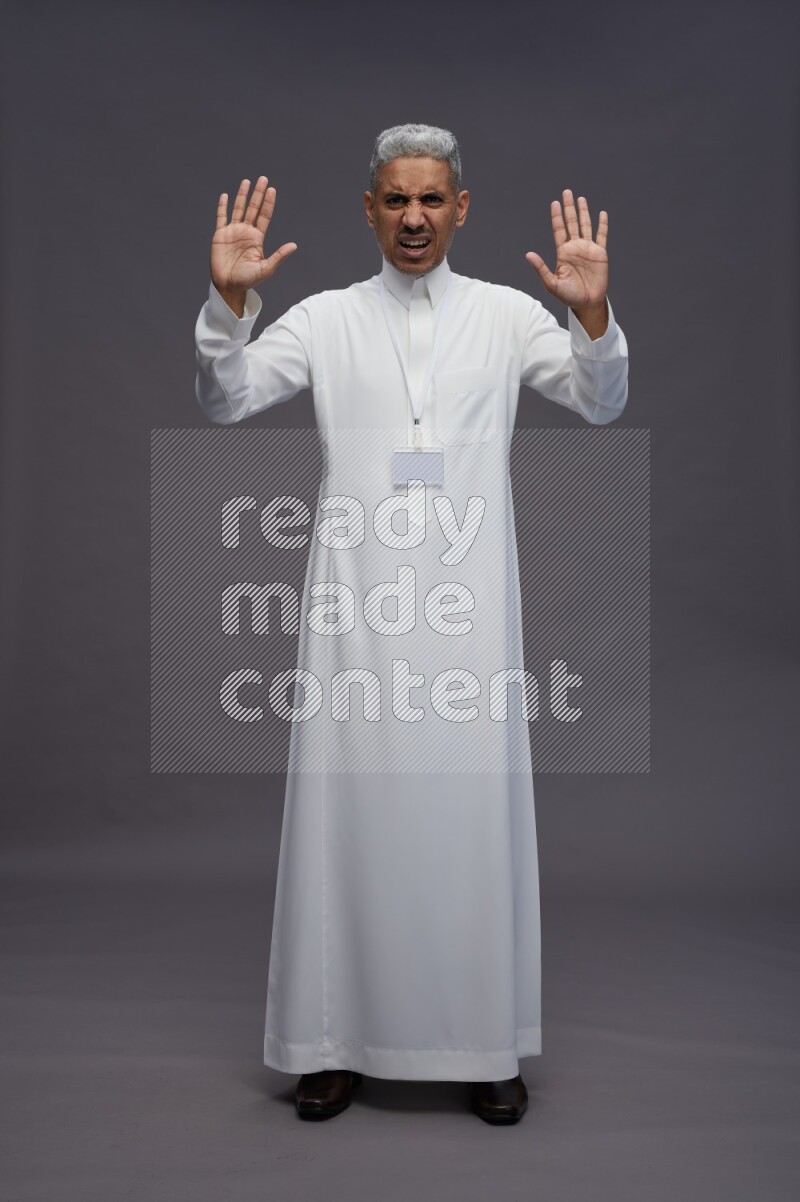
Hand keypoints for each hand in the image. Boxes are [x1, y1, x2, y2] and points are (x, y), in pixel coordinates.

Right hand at [210, 176, 296, 306]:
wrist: (228, 286)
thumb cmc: (248, 280)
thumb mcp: (266, 269)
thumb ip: (279, 256)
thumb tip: (294, 245)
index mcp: (257, 238)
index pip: (264, 216)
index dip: (268, 203)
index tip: (272, 190)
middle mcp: (245, 232)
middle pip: (253, 208)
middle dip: (258, 194)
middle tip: (263, 178)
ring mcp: (232, 232)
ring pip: (238, 209)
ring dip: (242, 195)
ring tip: (247, 181)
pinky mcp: (220, 235)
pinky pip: (221, 217)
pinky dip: (222, 206)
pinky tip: (225, 195)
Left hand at [525, 190, 607, 314]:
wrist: (587, 303)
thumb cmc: (568, 296)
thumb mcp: (552, 284)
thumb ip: (541, 268)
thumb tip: (528, 254)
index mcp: (563, 253)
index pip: (559, 230)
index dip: (557, 217)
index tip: (554, 203)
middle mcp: (575, 247)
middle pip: (571, 223)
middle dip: (569, 208)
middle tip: (566, 192)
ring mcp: (588, 249)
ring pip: (585, 225)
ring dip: (583, 212)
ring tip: (580, 198)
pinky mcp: (600, 253)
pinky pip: (602, 236)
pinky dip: (602, 224)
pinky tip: (601, 213)